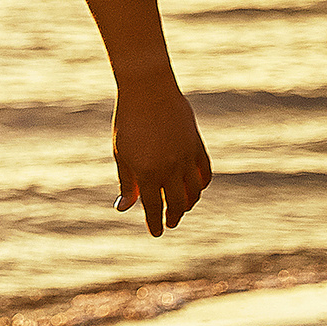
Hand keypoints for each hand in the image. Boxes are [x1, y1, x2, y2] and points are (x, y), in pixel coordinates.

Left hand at [112, 83, 210, 235]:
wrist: (148, 91)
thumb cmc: (128, 122)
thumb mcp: (121, 154)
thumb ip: (127, 182)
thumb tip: (125, 208)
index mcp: (148, 172)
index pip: (153, 207)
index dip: (154, 222)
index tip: (156, 233)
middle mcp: (170, 168)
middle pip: (176, 203)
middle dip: (173, 217)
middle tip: (168, 224)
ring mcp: (187, 157)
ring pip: (194, 191)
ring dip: (188, 204)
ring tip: (181, 209)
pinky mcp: (197, 146)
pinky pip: (205, 173)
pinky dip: (201, 185)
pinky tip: (194, 189)